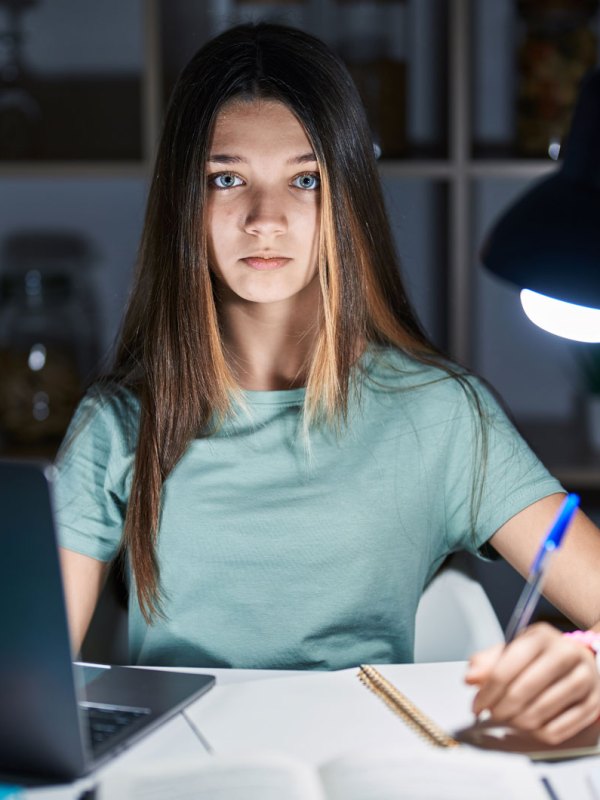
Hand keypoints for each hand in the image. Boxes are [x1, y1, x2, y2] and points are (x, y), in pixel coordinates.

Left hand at [465, 622, 599, 743]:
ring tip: (510, 719)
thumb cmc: (541, 656)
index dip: (487, 691)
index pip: (506, 668)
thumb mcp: (513, 649)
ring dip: (518, 722)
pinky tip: (530, 726)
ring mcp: (584, 679)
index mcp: (540, 636)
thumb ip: (488, 662)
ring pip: (540, 712)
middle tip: (492, 714)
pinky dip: (539, 733)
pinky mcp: (593, 703)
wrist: (580, 658)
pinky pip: (559, 730)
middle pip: (522, 691)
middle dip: (501, 709)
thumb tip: (470, 678)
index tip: (476, 705)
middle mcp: (565, 653)